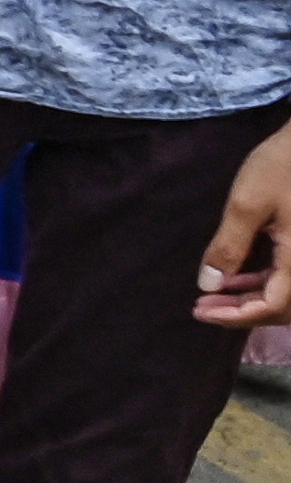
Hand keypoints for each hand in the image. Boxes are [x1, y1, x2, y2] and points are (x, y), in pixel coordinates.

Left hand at [200, 127, 290, 325]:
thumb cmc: (283, 166)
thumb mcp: (247, 204)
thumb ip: (228, 247)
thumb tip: (209, 285)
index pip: (273, 305)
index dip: (236, 315)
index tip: (200, 311)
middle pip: (283, 307)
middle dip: (242, 311)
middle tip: (202, 307)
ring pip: (287, 294)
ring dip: (252, 299)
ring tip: (212, 295)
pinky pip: (290, 277)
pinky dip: (264, 282)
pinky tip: (236, 278)